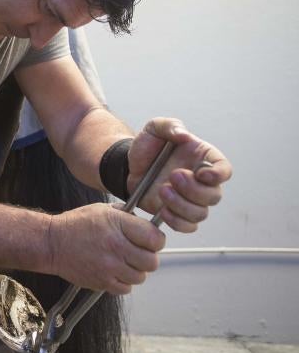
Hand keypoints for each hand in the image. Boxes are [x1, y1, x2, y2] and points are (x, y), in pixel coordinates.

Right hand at [49, 203, 165, 293]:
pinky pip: (126, 288)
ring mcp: (109, 267)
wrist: (52, 243)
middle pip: (152, 261)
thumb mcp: (102, 210)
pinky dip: (123, 282)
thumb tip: (147, 226)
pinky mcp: (102, 282)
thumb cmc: (76, 225)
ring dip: (135, 270)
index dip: (156, 240)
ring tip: (123, 262)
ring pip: (140, 277)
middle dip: (147, 257)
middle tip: (137, 252)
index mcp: (118, 225)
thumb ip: (127, 216)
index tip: (150, 240)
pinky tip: (114, 271)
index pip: (155, 239)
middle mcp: (116, 247)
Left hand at [128, 117, 231, 232]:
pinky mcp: (176, 212)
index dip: (218, 175)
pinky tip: (162, 210)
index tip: (202, 173)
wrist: (128, 164)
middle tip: (173, 176)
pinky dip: (177, 222)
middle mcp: (201, 182)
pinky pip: (187, 226)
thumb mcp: (155, 127)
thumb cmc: (147, 145)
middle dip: (194, 190)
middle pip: (214, 196)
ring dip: (182, 205)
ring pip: (201, 213)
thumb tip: (184, 135)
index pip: (224, 169)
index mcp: (203, 159)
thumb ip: (170, 126)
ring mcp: (189, 199)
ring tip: (162, 190)